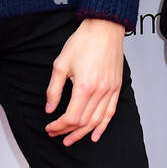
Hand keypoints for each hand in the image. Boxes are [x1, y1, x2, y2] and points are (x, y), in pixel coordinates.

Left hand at [44, 18, 127, 146]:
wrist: (104, 28)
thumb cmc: (84, 42)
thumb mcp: (60, 65)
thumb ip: (53, 89)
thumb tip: (50, 108)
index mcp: (84, 86)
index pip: (71, 117)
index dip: (59, 126)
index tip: (50, 126)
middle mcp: (100, 91)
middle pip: (84, 121)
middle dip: (68, 131)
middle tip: (57, 134)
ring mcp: (110, 90)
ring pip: (97, 120)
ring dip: (83, 132)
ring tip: (72, 139)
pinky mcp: (116, 87)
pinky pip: (111, 112)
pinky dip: (103, 126)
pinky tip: (96, 135)